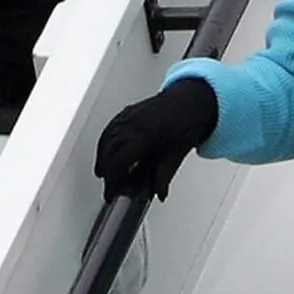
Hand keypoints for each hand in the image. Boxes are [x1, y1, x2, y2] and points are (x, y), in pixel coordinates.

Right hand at [94, 77, 218, 201]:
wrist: (191, 100)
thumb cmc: (187, 121)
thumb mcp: (177, 154)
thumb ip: (164, 176)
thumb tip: (158, 193)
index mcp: (145, 136)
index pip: (119, 163)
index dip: (113, 180)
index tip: (112, 192)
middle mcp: (133, 124)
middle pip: (109, 152)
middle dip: (106, 171)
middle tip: (110, 185)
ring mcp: (129, 116)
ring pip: (106, 139)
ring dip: (102, 158)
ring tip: (104, 172)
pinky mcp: (128, 111)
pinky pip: (109, 128)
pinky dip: (104, 142)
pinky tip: (106, 151)